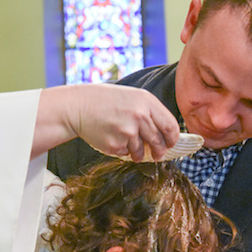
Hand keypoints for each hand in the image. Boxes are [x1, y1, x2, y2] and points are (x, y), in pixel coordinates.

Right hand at [33, 84, 178, 160]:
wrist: (78, 106)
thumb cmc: (107, 101)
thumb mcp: (133, 98)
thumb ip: (150, 113)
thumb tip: (167, 135)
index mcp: (146, 102)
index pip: (170, 126)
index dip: (173, 138)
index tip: (171, 143)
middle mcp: (139, 116)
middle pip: (159, 142)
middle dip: (159, 151)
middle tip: (158, 154)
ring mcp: (127, 131)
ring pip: (142, 152)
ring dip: (139, 153)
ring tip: (128, 143)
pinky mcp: (115, 144)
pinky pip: (125, 153)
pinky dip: (121, 150)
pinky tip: (112, 137)